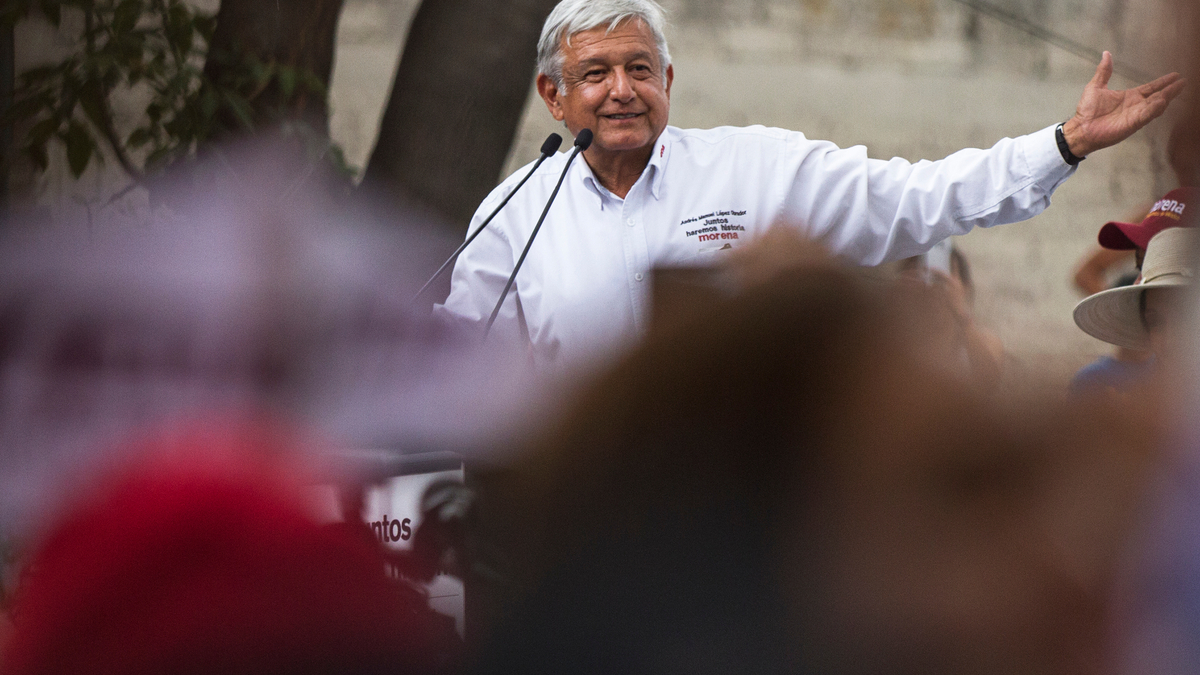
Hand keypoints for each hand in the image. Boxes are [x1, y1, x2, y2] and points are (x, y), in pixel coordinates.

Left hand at [1062, 51, 1185, 157]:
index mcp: (1130, 96)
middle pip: (1158, 96)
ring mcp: (1135, 115)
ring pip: (1156, 105)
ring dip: (1166, 97)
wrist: (1080, 128)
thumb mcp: (1096, 86)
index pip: (1151, 88)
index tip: (1176, 75)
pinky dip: (1154, 108)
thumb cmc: (1087, 110)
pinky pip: (1146, 115)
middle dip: (1171, 89)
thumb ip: (1104, 71)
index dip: (1163, 82)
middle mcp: (1136, 105)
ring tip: (1177, 88)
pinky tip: (1162, 101)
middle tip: (1184, 82)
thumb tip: (1106, 54)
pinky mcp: (1132, 123)